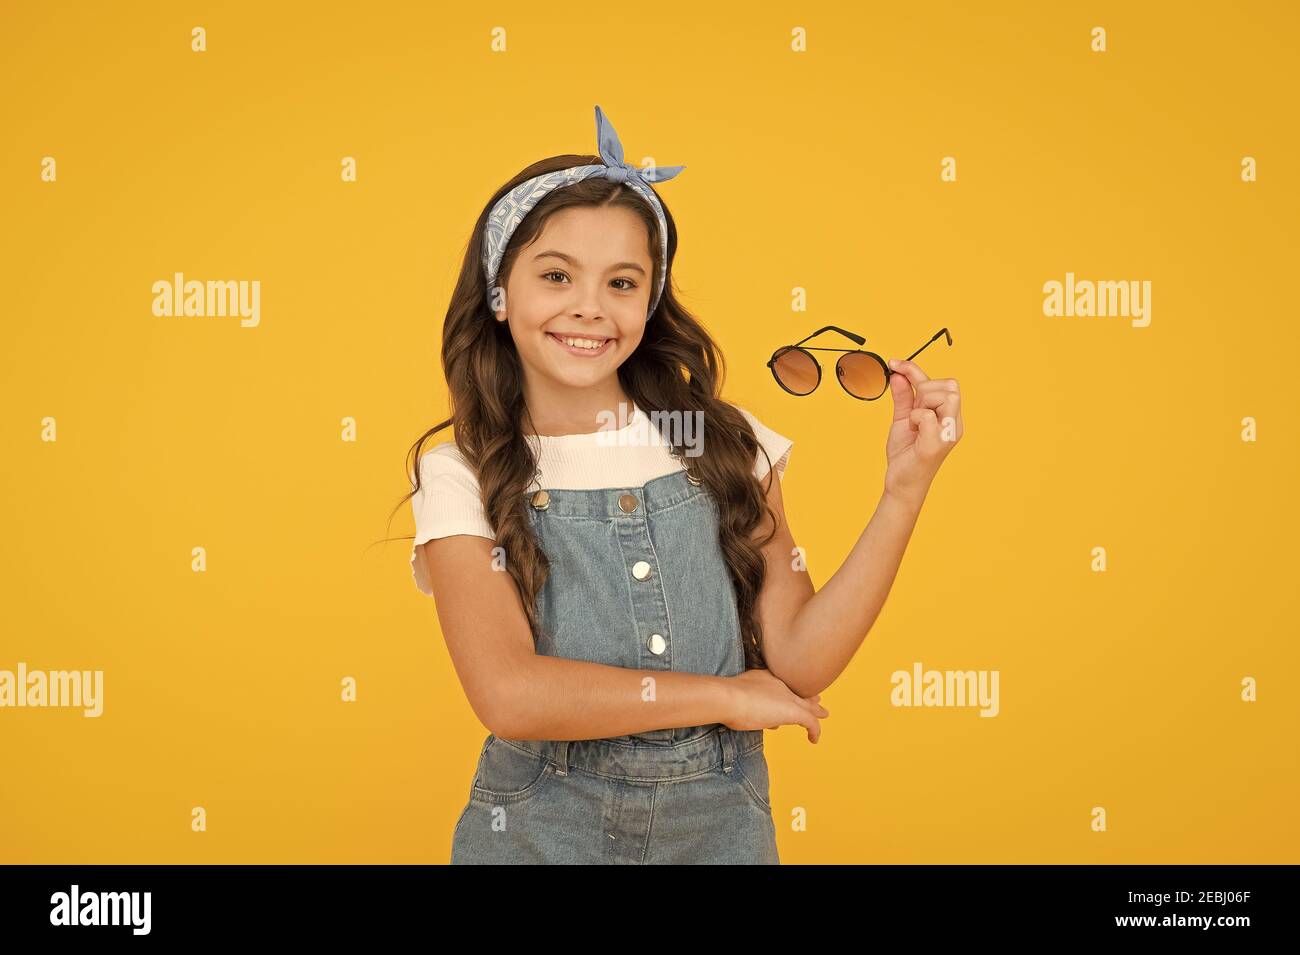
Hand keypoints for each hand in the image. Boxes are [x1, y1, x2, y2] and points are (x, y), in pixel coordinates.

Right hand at [723, 668, 828, 742]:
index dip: (787, 692)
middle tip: (817, 701)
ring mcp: (788, 697)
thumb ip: (744, 701)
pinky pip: (811, 722)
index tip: (791, 696)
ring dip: (815, 712)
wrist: (729, 697)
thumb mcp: (735, 695)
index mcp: (765, 678)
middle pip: (798, 692)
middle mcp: (779, 685)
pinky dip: (815, 731)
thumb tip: (750, 712)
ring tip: (823, 715)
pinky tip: (814, 740)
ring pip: (808, 705)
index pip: (781, 686)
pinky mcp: (794, 712)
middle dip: (807, 698)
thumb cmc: (726, 698)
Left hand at [882, 358, 962, 503]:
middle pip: (950, 385)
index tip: (894, 364)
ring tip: (914, 422)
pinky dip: (916, 418)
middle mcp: (954, 424)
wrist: (900, 484)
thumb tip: (898, 374)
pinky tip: (913, 431)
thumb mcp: (902, 419)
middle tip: (912, 409)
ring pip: (945, 396)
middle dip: (925, 389)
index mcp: (949, 416)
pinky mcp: (936, 444)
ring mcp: (948, 434)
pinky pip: (928, 416)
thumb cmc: (906, 454)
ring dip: (922, 403)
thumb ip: (903, 397)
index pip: (941, 382)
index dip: (915, 369)